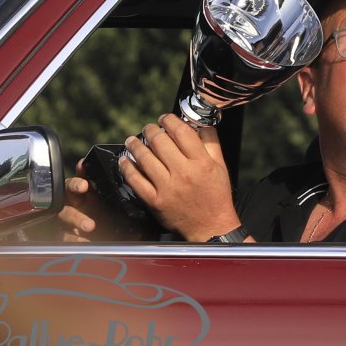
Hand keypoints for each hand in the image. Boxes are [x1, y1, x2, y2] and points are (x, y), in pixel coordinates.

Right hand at [57, 158, 130, 242]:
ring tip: (90, 225)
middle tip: (83, 186)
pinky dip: (74, 238)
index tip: (83, 164)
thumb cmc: (117, 220)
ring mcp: (72, 217)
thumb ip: (127, 197)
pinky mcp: (68, 234)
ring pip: (65, 212)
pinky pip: (66, 235)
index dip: (82, 168)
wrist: (112, 242)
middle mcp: (79, 201)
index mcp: (92, 191)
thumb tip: (141, 186)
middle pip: (69, 188)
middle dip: (74, 184)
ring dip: (76, 217)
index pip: (84, 175)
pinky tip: (84, 241)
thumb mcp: (124, 207)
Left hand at [119, 114, 241, 242]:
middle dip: (151, 130)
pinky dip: (127, 167)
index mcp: (201, 163)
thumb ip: (211, 142)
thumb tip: (200, 123)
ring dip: (135, 145)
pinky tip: (125, 160)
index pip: (182, 132)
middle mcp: (183, 173)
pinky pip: (136, 180)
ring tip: (132, 140)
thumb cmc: (216, 195)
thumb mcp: (221, 166)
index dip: (170, 120)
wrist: (210, 226)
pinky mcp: (155, 201)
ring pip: (145, 158)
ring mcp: (167, 188)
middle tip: (148, 128)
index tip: (165, 118)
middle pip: (160, 142)